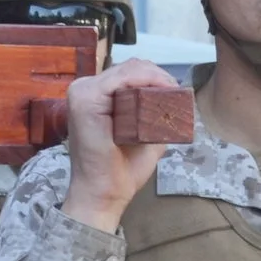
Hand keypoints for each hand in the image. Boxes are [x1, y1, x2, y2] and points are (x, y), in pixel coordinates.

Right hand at [58, 61, 183, 231]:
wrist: (104, 193)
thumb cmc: (121, 169)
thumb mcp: (143, 134)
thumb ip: (154, 116)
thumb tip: (178, 102)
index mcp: (94, 96)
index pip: (129, 72)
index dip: (156, 77)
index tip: (177, 92)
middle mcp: (84, 89)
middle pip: (130, 67)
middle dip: (159, 75)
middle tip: (178, 93)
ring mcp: (82, 92)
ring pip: (128, 69)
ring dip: (156, 77)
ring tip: (173, 93)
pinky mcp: (85, 99)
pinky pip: (120, 79)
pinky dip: (145, 80)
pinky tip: (162, 90)